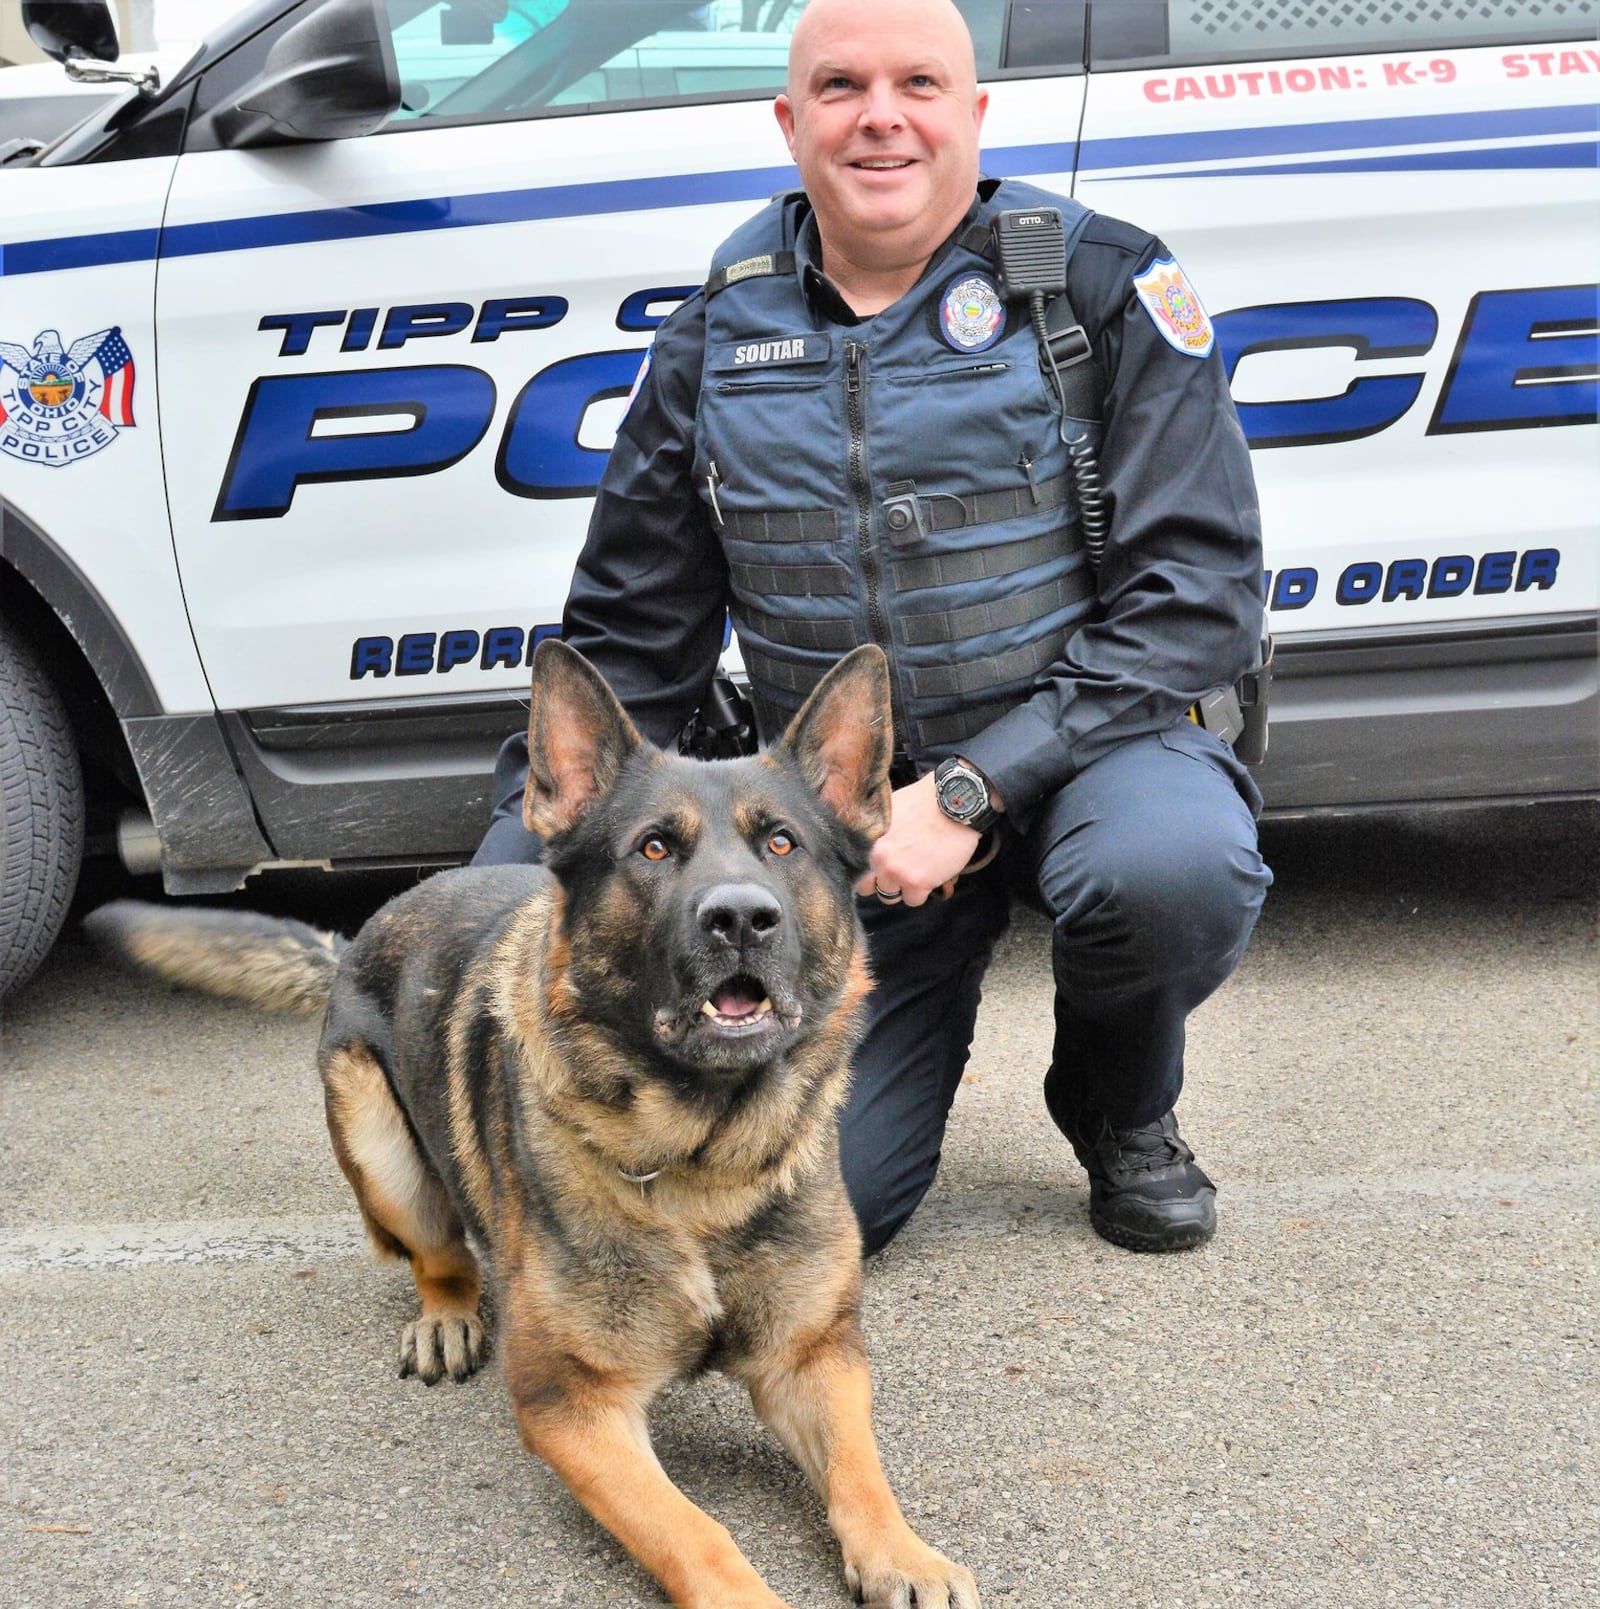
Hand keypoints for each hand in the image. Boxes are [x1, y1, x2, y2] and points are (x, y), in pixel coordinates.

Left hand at [854, 773, 984, 908]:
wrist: (954, 804)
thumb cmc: (923, 801)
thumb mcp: (888, 810)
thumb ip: (875, 833)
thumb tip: (871, 846)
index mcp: (865, 839)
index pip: (853, 868)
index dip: (867, 869)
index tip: (878, 867)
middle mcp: (876, 858)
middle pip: (867, 887)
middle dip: (880, 881)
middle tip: (898, 871)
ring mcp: (895, 872)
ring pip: (889, 897)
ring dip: (901, 888)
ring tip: (916, 871)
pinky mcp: (916, 882)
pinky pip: (913, 900)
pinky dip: (921, 891)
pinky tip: (930, 875)